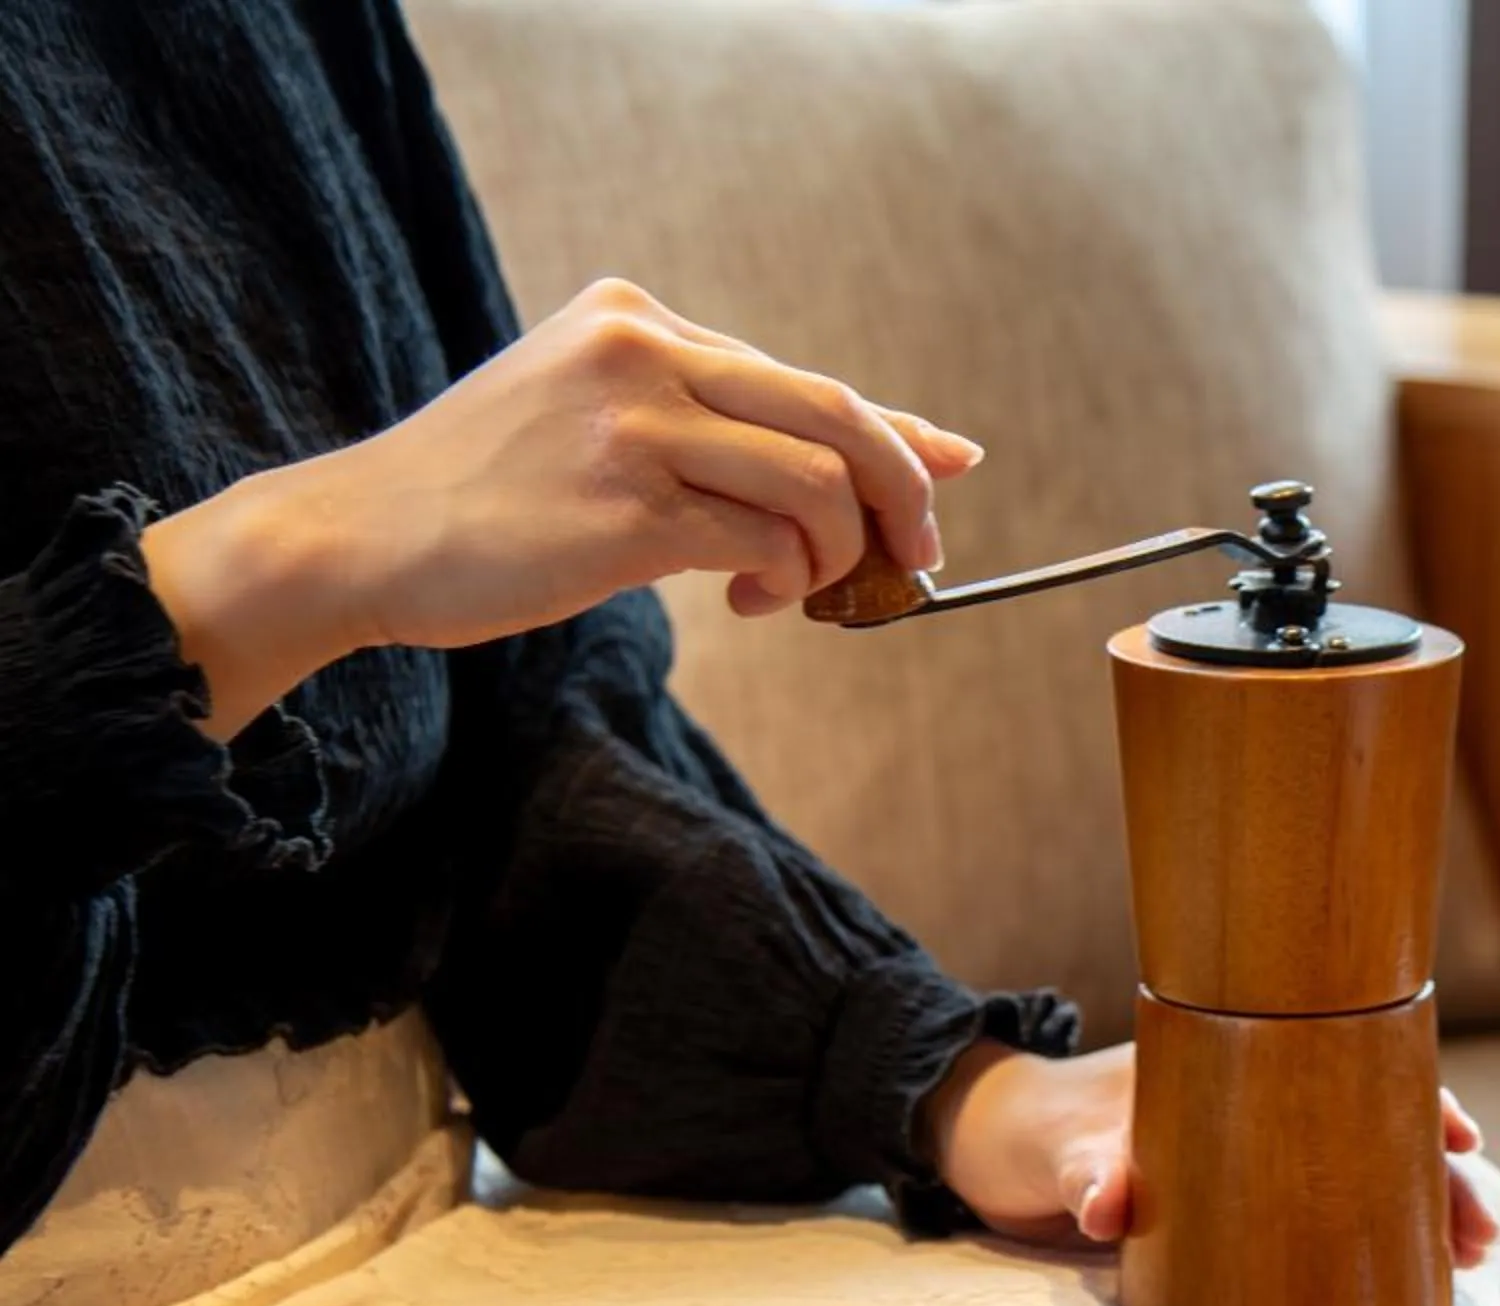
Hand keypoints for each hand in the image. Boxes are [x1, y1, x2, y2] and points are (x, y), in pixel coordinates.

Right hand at [142, 276, 980, 735]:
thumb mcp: (606, 422)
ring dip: (835, 553)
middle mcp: (640, 349)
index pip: (804, 376)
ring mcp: (631, 426)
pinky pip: (764, 543)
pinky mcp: (623, 507)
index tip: (945, 482)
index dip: (893, 438)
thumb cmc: (494, 495)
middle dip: (903, 491)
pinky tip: (750, 603)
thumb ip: (730, 425)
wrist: (361, 537)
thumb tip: (918, 450)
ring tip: (793, 591)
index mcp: (636, 315)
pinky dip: (785, 582)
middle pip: (837, 412)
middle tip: (919, 556)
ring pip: (814, 481)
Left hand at [923, 1042, 1498, 1269]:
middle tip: (1480, 1238)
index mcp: (1237, 1062)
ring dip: (1414, 1218)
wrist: (992, 1153)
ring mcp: (1253, 1159)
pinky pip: (1314, 1222)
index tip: (1461, 1137)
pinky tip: (1400, 1284)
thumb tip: (1109, 1205)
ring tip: (1464, 1267)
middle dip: (1439, 1178)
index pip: (1348, 1065)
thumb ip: (1089, 1172)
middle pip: (1376, 1129)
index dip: (1414, 1097)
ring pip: (1358, 1177)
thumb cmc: (1033, 1127)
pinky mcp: (1233, 1212)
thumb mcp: (1059, 1146)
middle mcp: (1260, 1106)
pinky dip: (1361, 1247)